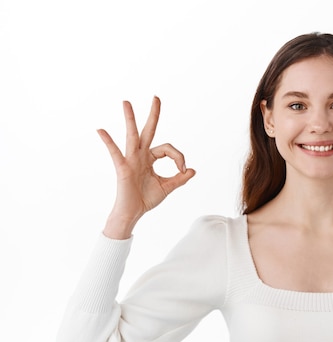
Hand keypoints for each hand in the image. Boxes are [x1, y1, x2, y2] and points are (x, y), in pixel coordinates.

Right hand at [98, 96, 195, 238]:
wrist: (133, 213)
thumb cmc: (146, 199)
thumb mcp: (167, 187)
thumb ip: (180, 179)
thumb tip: (192, 170)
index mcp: (150, 158)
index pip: (168, 149)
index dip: (179, 157)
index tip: (183, 169)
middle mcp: (140, 155)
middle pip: (148, 131)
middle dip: (153, 115)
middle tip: (156, 97)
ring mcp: (130, 160)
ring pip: (132, 136)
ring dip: (130, 119)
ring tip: (126, 102)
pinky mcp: (122, 168)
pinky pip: (114, 152)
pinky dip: (108, 141)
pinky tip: (101, 130)